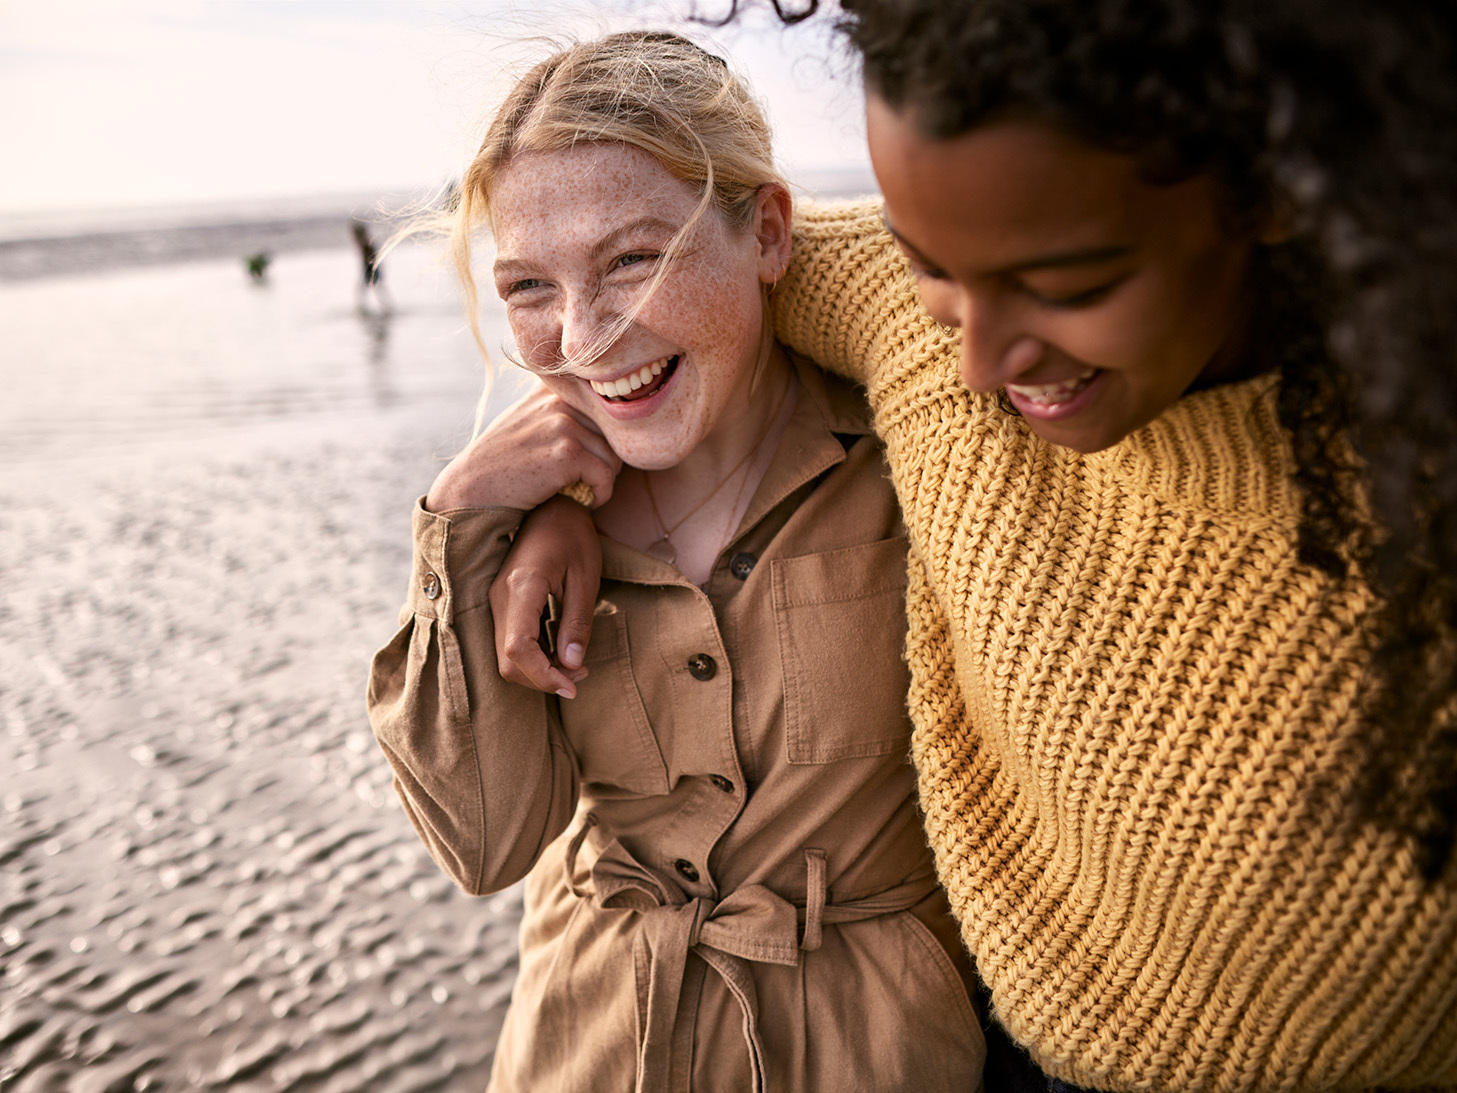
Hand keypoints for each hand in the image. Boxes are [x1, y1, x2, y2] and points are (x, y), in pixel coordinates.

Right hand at [425, 385, 620, 512]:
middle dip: (606, 459)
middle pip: (613, 432)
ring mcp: (563, 424)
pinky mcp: (567, 452)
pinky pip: (606, 477)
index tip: (588, 460)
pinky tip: (584, 502)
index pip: (603, 407)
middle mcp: (559, 399)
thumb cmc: (502, 462)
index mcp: (552, 387)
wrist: (472, 490)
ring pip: (614, 455)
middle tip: (588, 480)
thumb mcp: (527, 419)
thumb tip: (604, 406)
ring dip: (603, 480)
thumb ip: (557, 408)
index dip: (604, 437)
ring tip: (583, 491)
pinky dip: (600, 495)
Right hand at [490, 494, 603, 697]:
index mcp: (522, 587)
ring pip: (506, 656)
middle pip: (508, 661)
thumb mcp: (585, 578)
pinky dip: (533, 656)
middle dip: (542, 679)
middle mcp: (500, 597)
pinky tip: (560, 652)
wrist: (553, 507)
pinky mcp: (501, 602)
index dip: (543, 677)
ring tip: (575, 665)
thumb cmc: (574, 536)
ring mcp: (496, 599)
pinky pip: (509, 641)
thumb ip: (577, 623)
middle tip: (580, 677)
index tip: (573, 686)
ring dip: (538, 670)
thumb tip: (572, 665)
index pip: (518, 650)